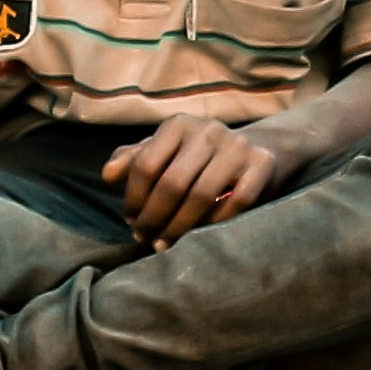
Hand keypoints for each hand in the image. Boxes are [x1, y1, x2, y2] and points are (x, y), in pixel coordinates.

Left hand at [101, 114, 284, 241]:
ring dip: (179, 227)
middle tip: (145, 239)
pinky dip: (214, 225)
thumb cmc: (199, 157)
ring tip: (165, 244)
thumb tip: (108, 176)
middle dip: (153, 217)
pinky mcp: (262, 165)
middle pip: (172, 183)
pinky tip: (200, 237)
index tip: (131, 221)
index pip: (146, 164)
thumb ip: (134, 160)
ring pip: (202, 195)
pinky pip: (235, 203)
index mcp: (179, 124)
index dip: (133, 198)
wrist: (261, 148)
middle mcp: (209, 130)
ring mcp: (238, 146)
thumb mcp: (166, 152)